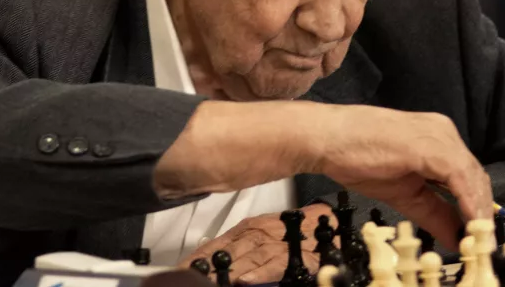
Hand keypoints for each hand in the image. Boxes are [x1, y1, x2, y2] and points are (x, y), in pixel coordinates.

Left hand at [179, 203, 334, 284]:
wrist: (325, 223)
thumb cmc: (290, 233)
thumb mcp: (260, 237)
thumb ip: (237, 249)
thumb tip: (209, 265)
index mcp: (246, 228)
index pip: (215, 245)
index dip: (196, 259)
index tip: (178, 271)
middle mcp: (258, 232)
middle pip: (227, 252)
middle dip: (207, 269)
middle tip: (191, 279)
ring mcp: (276, 242)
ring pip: (248, 257)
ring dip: (229, 272)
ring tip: (213, 283)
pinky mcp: (295, 255)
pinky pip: (274, 264)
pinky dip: (259, 273)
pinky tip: (245, 281)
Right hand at [314, 106, 491, 249]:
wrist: (328, 139)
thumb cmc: (356, 157)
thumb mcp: (403, 193)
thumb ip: (434, 213)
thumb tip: (456, 239)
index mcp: (437, 139)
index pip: (469, 176)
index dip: (477, 207)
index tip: (480, 236)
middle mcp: (442, 132)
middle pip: (476, 176)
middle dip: (482, 212)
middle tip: (484, 244)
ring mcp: (437, 136)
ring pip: (472, 176)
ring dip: (479, 211)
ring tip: (480, 240)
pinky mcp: (428, 145)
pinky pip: (459, 176)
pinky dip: (468, 202)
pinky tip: (471, 223)